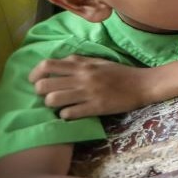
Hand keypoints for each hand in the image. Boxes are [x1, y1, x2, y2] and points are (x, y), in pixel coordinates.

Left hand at [29, 55, 159, 118]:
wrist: (143, 84)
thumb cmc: (120, 73)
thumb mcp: (99, 62)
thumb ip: (79, 62)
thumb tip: (59, 64)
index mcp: (82, 65)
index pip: (47, 65)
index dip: (35, 74)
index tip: (35, 81)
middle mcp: (82, 77)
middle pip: (44, 84)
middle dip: (40, 92)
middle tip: (48, 95)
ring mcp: (88, 92)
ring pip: (52, 100)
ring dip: (52, 105)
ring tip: (60, 105)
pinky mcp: (95, 107)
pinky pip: (69, 113)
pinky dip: (66, 115)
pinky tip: (72, 113)